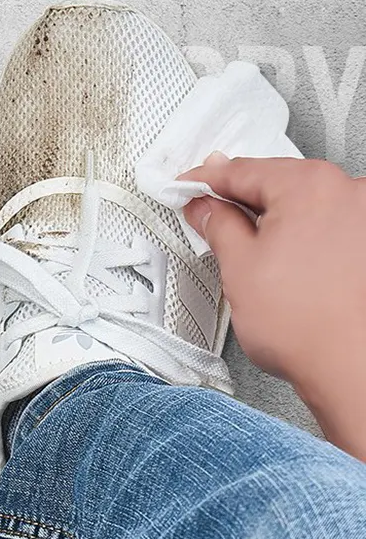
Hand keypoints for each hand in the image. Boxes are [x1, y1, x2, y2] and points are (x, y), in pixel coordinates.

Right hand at [181, 155, 365, 461]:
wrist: (351, 368)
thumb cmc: (307, 326)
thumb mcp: (239, 266)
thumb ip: (217, 224)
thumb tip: (205, 208)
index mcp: (310, 187)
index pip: (243, 170)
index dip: (205, 180)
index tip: (189, 186)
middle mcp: (347, 193)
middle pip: (278, 180)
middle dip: (240, 195)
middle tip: (209, 211)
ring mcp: (365, 218)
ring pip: (305, 201)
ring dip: (272, 214)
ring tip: (246, 242)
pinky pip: (327, 222)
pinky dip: (300, 231)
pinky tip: (283, 254)